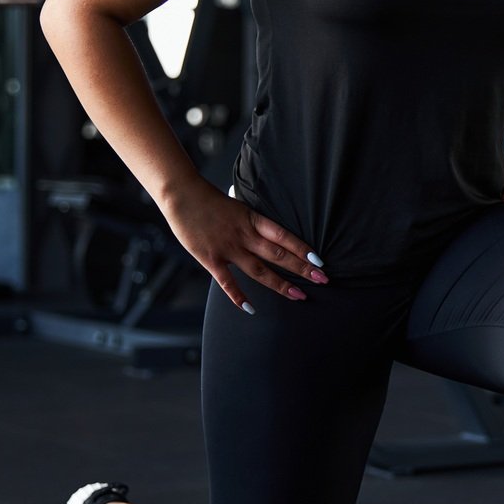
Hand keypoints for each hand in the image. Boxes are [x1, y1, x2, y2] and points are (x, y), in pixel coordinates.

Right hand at [157, 179, 325, 311]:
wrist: (181, 194)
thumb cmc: (208, 198)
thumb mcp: (237, 205)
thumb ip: (251, 221)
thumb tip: (267, 231)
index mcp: (252, 219)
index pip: (285, 236)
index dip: (303, 249)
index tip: (320, 261)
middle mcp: (244, 235)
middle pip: (279, 255)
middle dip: (302, 269)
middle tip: (322, 280)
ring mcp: (228, 248)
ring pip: (260, 270)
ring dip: (281, 284)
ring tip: (299, 295)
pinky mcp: (211, 259)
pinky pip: (228, 282)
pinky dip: (239, 296)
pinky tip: (251, 309)